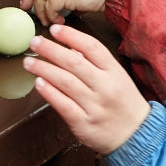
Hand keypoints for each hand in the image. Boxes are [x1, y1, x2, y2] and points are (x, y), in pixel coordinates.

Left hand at [23, 25, 150, 154]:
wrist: (136, 136)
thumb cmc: (123, 105)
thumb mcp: (118, 78)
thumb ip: (97, 64)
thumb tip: (71, 46)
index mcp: (114, 72)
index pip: (92, 47)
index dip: (71, 36)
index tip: (54, 30)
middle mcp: (105, 87)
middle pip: (74, 62)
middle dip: (50, 50)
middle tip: (34, 42)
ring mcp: (95, 106)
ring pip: (65, 82)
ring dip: (44, 69)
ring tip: (29, 62)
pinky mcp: (84, 123)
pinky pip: (63, 105)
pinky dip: (49, 92)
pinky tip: (38, 83)